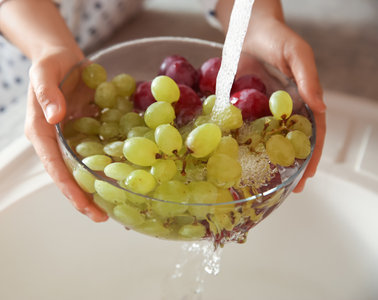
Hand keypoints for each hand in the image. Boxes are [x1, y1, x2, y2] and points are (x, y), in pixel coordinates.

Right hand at [25, 46, 107, 221]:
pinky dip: (112, 161)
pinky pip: (101, 149)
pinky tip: (131, 171)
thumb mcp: (43, 73)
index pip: (53, 166)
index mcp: (41, 132)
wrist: (62, 57)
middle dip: (84, 197)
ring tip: (119, 203)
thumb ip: (47, 94)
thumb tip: (55, 118)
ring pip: (85, 167)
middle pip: (69, 174)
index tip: (83, 205)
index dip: (67, 187)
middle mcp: (57, 141)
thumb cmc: (48, 64)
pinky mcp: (88, 131)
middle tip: (103, 217)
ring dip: (100, 185)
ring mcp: (73, 138)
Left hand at [243, 17, 325, 191]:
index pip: (312, 131)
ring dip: (266, 158)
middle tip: (289, 187)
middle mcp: (283, 109)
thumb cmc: (278, 39)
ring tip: (264, 180)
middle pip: (289, 140)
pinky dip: (243, 142)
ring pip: (266, 138)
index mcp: (302, 100)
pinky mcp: (243, 106)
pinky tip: (238, 157)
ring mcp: (262, 109)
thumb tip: (320, 106)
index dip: (313, 153)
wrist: (248, 29)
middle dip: (291, 163)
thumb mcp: (298, 55)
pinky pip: (244, 127)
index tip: (309, 174)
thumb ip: (308, 78)